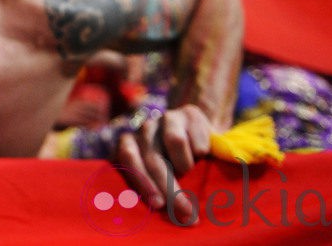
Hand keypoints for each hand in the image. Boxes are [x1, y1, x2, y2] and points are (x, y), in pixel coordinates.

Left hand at [114, 104, 212, 224]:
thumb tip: (159, 218)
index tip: (158, 205)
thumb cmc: (174, 165)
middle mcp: (144, 128)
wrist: (197, 134)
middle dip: (171, 189)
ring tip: (191, 173)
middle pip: (153, 157)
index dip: (143, 182)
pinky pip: (196, 136)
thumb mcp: (159, 177)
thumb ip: (153, 190)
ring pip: (174, 140)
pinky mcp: (188, 112)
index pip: (128, 159)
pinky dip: (201, 152)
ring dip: (185, 164)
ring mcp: (165, 117)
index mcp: (129, 143)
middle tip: (185, 212)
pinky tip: (203, 156)